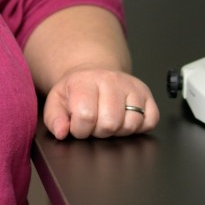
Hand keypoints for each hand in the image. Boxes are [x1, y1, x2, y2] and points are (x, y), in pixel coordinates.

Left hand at [42, 67, 158, 139]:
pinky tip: (124, 119)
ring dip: (118, 131)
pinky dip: (139, 127)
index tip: (78, 126)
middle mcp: (111, 80)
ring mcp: (132, 86)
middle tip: (94, 124)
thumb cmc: (75, 90)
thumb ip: (54, 118)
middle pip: (110, 123)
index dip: (80, 130)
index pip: (86, 115)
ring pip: (131, 124)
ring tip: (107, 121)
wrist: (93, 72)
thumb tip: (61, 132)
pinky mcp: (147, 94)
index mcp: (85, 81)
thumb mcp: (57, 101)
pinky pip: (151, 120)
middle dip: (99, 132)